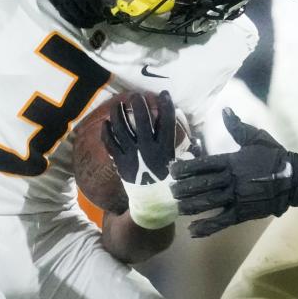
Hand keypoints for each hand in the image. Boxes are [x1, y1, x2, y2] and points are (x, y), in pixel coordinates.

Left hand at [100, 91, 177, 229]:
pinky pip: (110, 144)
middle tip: (136, 95)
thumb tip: (191, 140)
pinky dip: (107, 133)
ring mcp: (133, 155)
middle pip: (142, 120)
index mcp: (165, 149)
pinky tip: (106, 123)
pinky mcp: (120, 162)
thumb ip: (182, 151)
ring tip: (117, 105)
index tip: (164, 94)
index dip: (166, 105)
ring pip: (122, 129)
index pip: (167, 122)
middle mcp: (148, 149)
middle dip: (139, 104)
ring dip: (119, 114)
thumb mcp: (180, 167)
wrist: (152, 205)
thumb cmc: (169, 186)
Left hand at [170, 109, 296, 237]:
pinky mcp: (242, 213)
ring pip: (208, 203)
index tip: (172, 170)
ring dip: (191, 206)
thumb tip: (225, 110)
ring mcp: (236, 198)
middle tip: (171, 191)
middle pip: (202, 185)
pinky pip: (222, 221)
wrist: (294, 179)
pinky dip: (207, 227)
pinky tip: (192, 230)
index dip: (186, 168)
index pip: (204, 164)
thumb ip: (237, 127)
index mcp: (232, 161)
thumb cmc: (274, 157)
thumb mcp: (256, 137)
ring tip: (178, 208)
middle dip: (184, 188)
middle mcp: (231, 180)